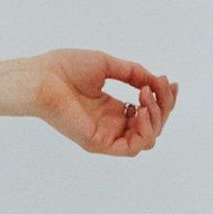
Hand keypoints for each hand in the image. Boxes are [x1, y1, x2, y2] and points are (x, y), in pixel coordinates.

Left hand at [28, 48, 177, 154]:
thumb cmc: (65, 68)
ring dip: (156, 117)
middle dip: (164, 106)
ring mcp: (105, 135)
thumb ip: (134, 74)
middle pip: (152, 126)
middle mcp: (110, 124)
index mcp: (111, 108)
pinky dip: (144, 130)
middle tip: (158, 86)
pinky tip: (140, 109)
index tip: (170, 81)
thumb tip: (157, 82)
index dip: (164, 99)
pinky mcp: (98, 143)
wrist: (42, 76)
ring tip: (146, 97)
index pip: (148, 113)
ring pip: (147, 139)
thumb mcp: (108, 66)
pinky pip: (132, 147)